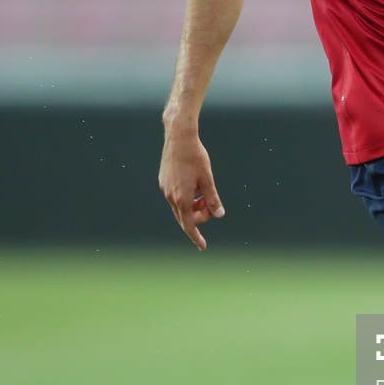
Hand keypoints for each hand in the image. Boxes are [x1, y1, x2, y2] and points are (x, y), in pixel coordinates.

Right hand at [158, 129, 224, 250]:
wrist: (178, 138)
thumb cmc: (196, 157)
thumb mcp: (208, 179)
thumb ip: (213, 198)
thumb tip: (220, 215)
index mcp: (182, 198)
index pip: (189, 225)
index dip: (197, 237)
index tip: (203, 246)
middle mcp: (171, 196)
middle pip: (185, 217)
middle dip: (199, 217)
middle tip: (211, 205)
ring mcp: (165, 189)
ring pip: (180, 207)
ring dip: (193, 206)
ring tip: (203, 192)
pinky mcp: (163, 182)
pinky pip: (175, 196)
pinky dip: (186, 197)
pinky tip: (193, 184)